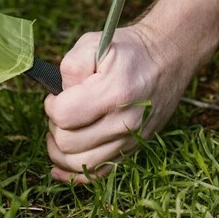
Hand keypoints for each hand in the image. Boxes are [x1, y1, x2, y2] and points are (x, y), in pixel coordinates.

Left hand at [44, 23, 193, 182]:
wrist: (167, 60)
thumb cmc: (128, 51)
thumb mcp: (95, 43)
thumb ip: (71, 66)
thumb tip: (60, 94)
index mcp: (114, 92)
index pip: (64, 116)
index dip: (51, 106)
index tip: (55, 96)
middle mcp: (125, 122)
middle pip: (68, 143)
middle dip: (54, 126)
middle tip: (60, 110)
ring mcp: (130, 140)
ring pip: (79, 163)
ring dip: (59, 150)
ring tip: (60, 131)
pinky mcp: (133, 150)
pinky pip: (98, 174)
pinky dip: (74, 174)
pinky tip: (58, 167)